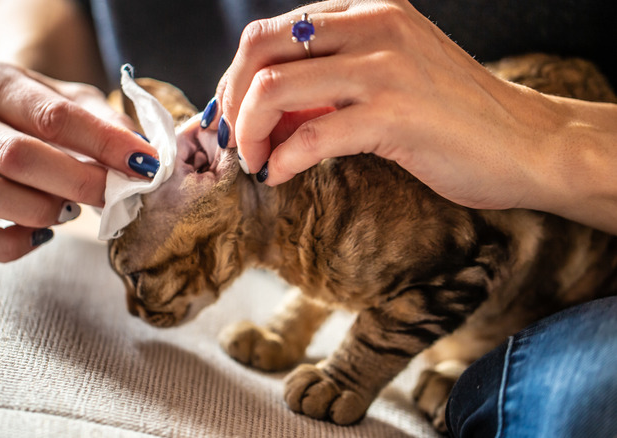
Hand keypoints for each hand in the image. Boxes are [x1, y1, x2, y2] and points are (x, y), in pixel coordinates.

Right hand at [0, 61, 157, 261]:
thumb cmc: (43, 113)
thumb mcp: (78, 101)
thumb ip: (108, 124)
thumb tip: (144, 158)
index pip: (52, 115)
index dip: (104, 144)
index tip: (145, 165)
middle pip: (16, 155)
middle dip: (78, 181)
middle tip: (115, 195)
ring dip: (39, 208)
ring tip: (70, 209)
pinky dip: (9, 245)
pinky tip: (42, 234)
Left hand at [215, 0, 560, 211]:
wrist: (527, 143)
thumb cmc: (454, 114)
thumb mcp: (391, 71)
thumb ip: (335, 73)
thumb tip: (267, 105)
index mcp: (367, 11)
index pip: (271, 31)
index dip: (236, 78)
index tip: (231, 116)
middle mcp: (372, 26)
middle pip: (259, 49)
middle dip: (230, 100)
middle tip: (232, 139)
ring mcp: (383, 68)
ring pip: (274, 88)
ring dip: (248, 132)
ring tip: (254, 160)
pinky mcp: (394, 115)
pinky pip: (309, 137)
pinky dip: (281, 160)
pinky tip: (281, 175)